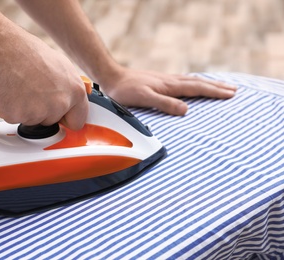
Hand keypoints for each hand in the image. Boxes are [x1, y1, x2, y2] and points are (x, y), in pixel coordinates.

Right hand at [0, 29, 87, 129]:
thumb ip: (67, 88)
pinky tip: (9, 92)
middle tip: (32, 90)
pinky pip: (15, 119)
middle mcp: (60, 103)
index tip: (61, 118)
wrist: (0, 48)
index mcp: (76, 91)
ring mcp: (39, 112)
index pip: (78, 121)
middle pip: (52, 121)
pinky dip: (10, 109)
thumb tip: (68, 98)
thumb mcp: (59, 66)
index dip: (67, 118)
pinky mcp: (18, 116)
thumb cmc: (26, 51)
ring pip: (33, 121)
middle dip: (42, 111)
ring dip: (26, 109)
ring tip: (20, 86)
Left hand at [99, 68, 236, 114]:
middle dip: (217, 87)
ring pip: (193, 81)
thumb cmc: (126, 90)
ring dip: (209, 84)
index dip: (215, 92)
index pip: (198, 88)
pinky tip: (194, 84)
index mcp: (170, 86)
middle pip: (199, 83)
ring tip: (221, 86)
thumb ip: (164, 103)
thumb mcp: (144, 98)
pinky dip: (195, 83)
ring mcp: (166, 80)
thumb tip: (186, 110)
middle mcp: (171, 81)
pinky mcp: (160, 81)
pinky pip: (184, 81)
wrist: (113, 77)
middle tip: (235, 90)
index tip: (231, 94)